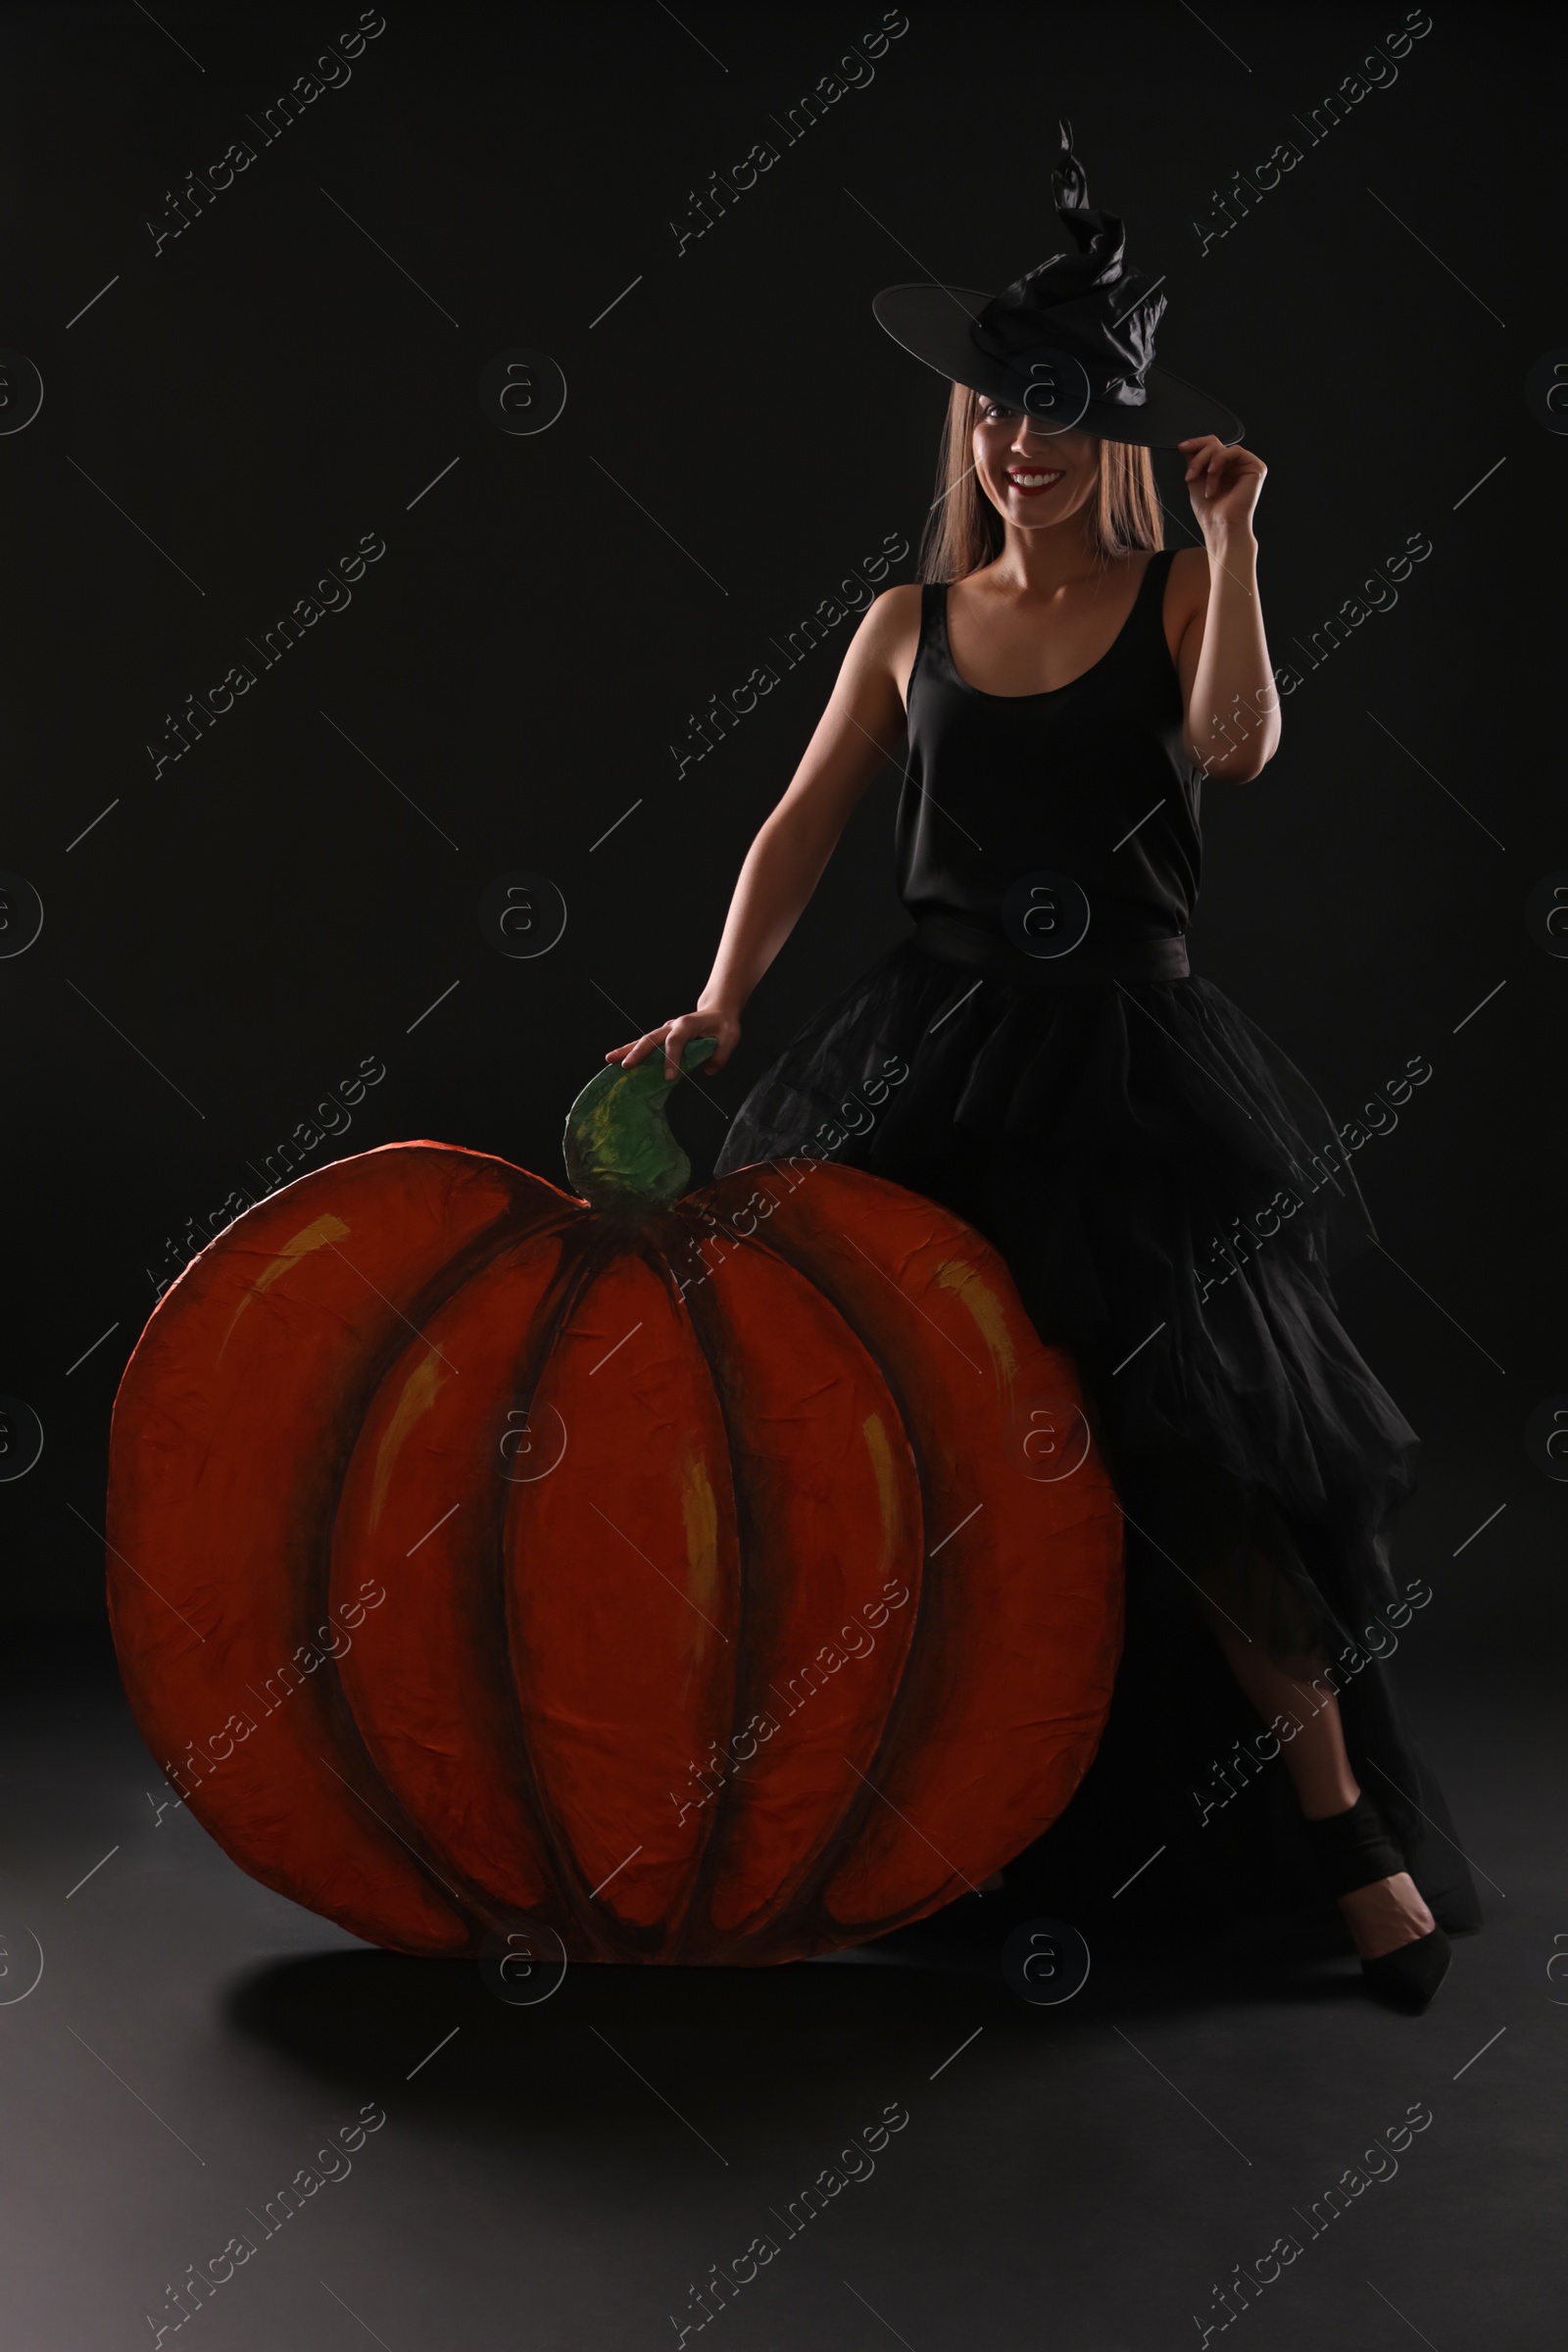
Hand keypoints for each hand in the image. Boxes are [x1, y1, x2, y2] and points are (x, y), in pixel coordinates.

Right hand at [606, 1005, 739, 1081]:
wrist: (716, 1012)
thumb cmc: (723, 1025)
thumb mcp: (730, 1038)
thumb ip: (720, 1054)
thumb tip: (707, 1070)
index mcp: (688, 1025)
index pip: (677, 1042)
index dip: (672, 1059)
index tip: (670, 1078)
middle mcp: (672, 1025)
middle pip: (652, 1038)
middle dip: (639, 1053)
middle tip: (627, 1067)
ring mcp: (664, 1030)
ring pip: (643, 1040)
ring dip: (626, 1050)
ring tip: (609, 1060)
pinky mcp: (661, 1037)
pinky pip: (644, 1044)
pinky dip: (629, 1051)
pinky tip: (615, 1060)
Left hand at [1177, 434, 1265, 545]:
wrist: (1220, 527)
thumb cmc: (1210, 511)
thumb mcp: (1196, 480)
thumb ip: (1195, 461)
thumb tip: (1189, 445)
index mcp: (1224, 468)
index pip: (1212, 446)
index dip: (1197, 444)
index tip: (1182, 447)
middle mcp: (1236, 466)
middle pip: (1215, 444)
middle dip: (1198, 458)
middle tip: (1190, 475)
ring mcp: (1246, 466)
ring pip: (1222, 448)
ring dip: (1206, 464)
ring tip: (1204, 484)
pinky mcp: (1255, 467)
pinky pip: (1235, 451)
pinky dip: (1219, 461)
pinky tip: (1213, 474)